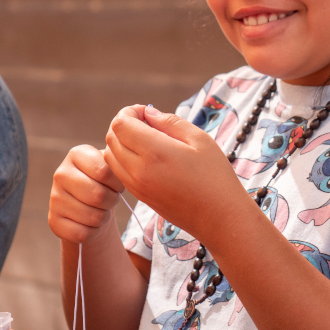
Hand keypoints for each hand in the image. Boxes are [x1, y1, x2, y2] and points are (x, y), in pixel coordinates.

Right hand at [48, 144, 124, 243]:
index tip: (117, 185)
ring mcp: (54, 198)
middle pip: (98, 195)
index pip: (104, 172)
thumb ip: (115, 160)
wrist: (90, 204)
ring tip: (102, 210)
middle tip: (111, 199)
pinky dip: (94, 232)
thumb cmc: (105, 182)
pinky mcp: (53, 221)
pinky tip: (92, 223)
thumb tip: (117, 153)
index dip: (117, 184)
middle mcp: (61, 174)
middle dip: (112, 201)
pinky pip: (82, 233)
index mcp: (76, 154)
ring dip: (104, 217)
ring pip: (92, 216)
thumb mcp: (111, 166)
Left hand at [104, 105, 249, 244]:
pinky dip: (124, 159)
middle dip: (124, 125)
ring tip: (147, 140)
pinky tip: (148, 157)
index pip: (120, 124)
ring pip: (110, 156)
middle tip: (147, 123)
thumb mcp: (200, 140)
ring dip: (121, 142)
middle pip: (111, 138)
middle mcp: (139, 170)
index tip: (147, 113)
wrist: (219, 217)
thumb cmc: (215, 176)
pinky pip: (119, 172)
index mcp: (154, 152)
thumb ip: (170, 122)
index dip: (130, 111)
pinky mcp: (140, 197)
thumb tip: (148, 114)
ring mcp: (136, 186)